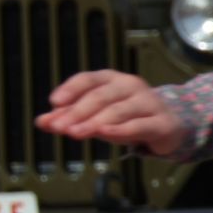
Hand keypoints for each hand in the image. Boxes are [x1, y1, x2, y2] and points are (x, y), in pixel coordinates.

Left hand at [39, 71, 186, 155]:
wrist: (171, 124)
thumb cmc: (129, 117)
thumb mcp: (97, 115)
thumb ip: (70, 117)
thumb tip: (42, 121)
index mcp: (113, 80)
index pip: (89, 79)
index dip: (71, 89)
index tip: (54, 102)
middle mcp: (131, 86)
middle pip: (101, 96)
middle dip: (77, 111)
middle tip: (59, 126)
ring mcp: (148, 102)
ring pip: (118, 110)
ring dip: (94, 122)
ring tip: (75, 133)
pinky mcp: (161, 122)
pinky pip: (139, 125)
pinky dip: (121, 129)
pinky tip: (106, 133)